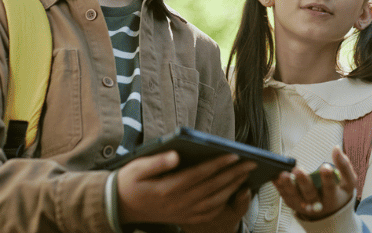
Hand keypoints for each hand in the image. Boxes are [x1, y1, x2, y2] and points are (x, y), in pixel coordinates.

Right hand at [117, 151, 256, 224]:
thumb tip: (175, 155)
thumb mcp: (136, 168)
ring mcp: (183, 213)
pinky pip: (208, 212)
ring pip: (214, 200)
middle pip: (212, 187)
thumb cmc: (130, 182)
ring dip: (232, 187)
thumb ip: (156, 162)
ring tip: (245, 174)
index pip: (199, 174)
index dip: (218, 164)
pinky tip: (232, 192)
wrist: (121, 207)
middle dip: (233, 174)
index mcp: (168, 189)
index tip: (234, 154)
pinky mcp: (184, 218)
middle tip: (251, 162)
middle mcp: (179, 202)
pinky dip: (223, 202)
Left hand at [272, 145, 354, 220]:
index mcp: (333, 198)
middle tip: (298, 170)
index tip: (325, 166)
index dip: (328, 178)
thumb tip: (336, 148)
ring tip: (283, 175)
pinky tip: (276, 178)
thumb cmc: (339, 192)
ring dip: (288, 186)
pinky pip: (285, 196)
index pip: (330, 188)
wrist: (330, 212)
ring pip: (295, 197)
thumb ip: (344, 166)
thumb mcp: (348, 182)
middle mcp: (318, 205)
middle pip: (310, 195)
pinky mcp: (294, 205)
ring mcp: (305, 206)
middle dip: (304, 182)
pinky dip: (280, 187)